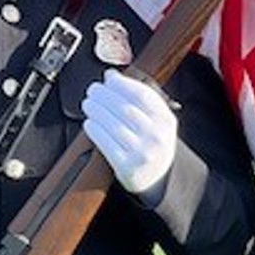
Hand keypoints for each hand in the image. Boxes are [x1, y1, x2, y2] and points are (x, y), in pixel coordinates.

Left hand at [83, 69, 177, 197]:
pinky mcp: (127, 167)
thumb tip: (112, 76)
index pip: (143, 96)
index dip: (123, 84)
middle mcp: (156, 136)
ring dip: (97, 111)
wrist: (159, 178)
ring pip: (114, 125)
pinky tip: (89, 123)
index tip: (109, 78)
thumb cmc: (153, 144)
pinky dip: (95, 131)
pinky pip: (107, 144)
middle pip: (126, 109)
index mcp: (165, 121)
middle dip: (105, 96)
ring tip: (88, 103)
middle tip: (93, 90)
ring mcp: (142, 153)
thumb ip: (138, 99)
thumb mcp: (156, 121)